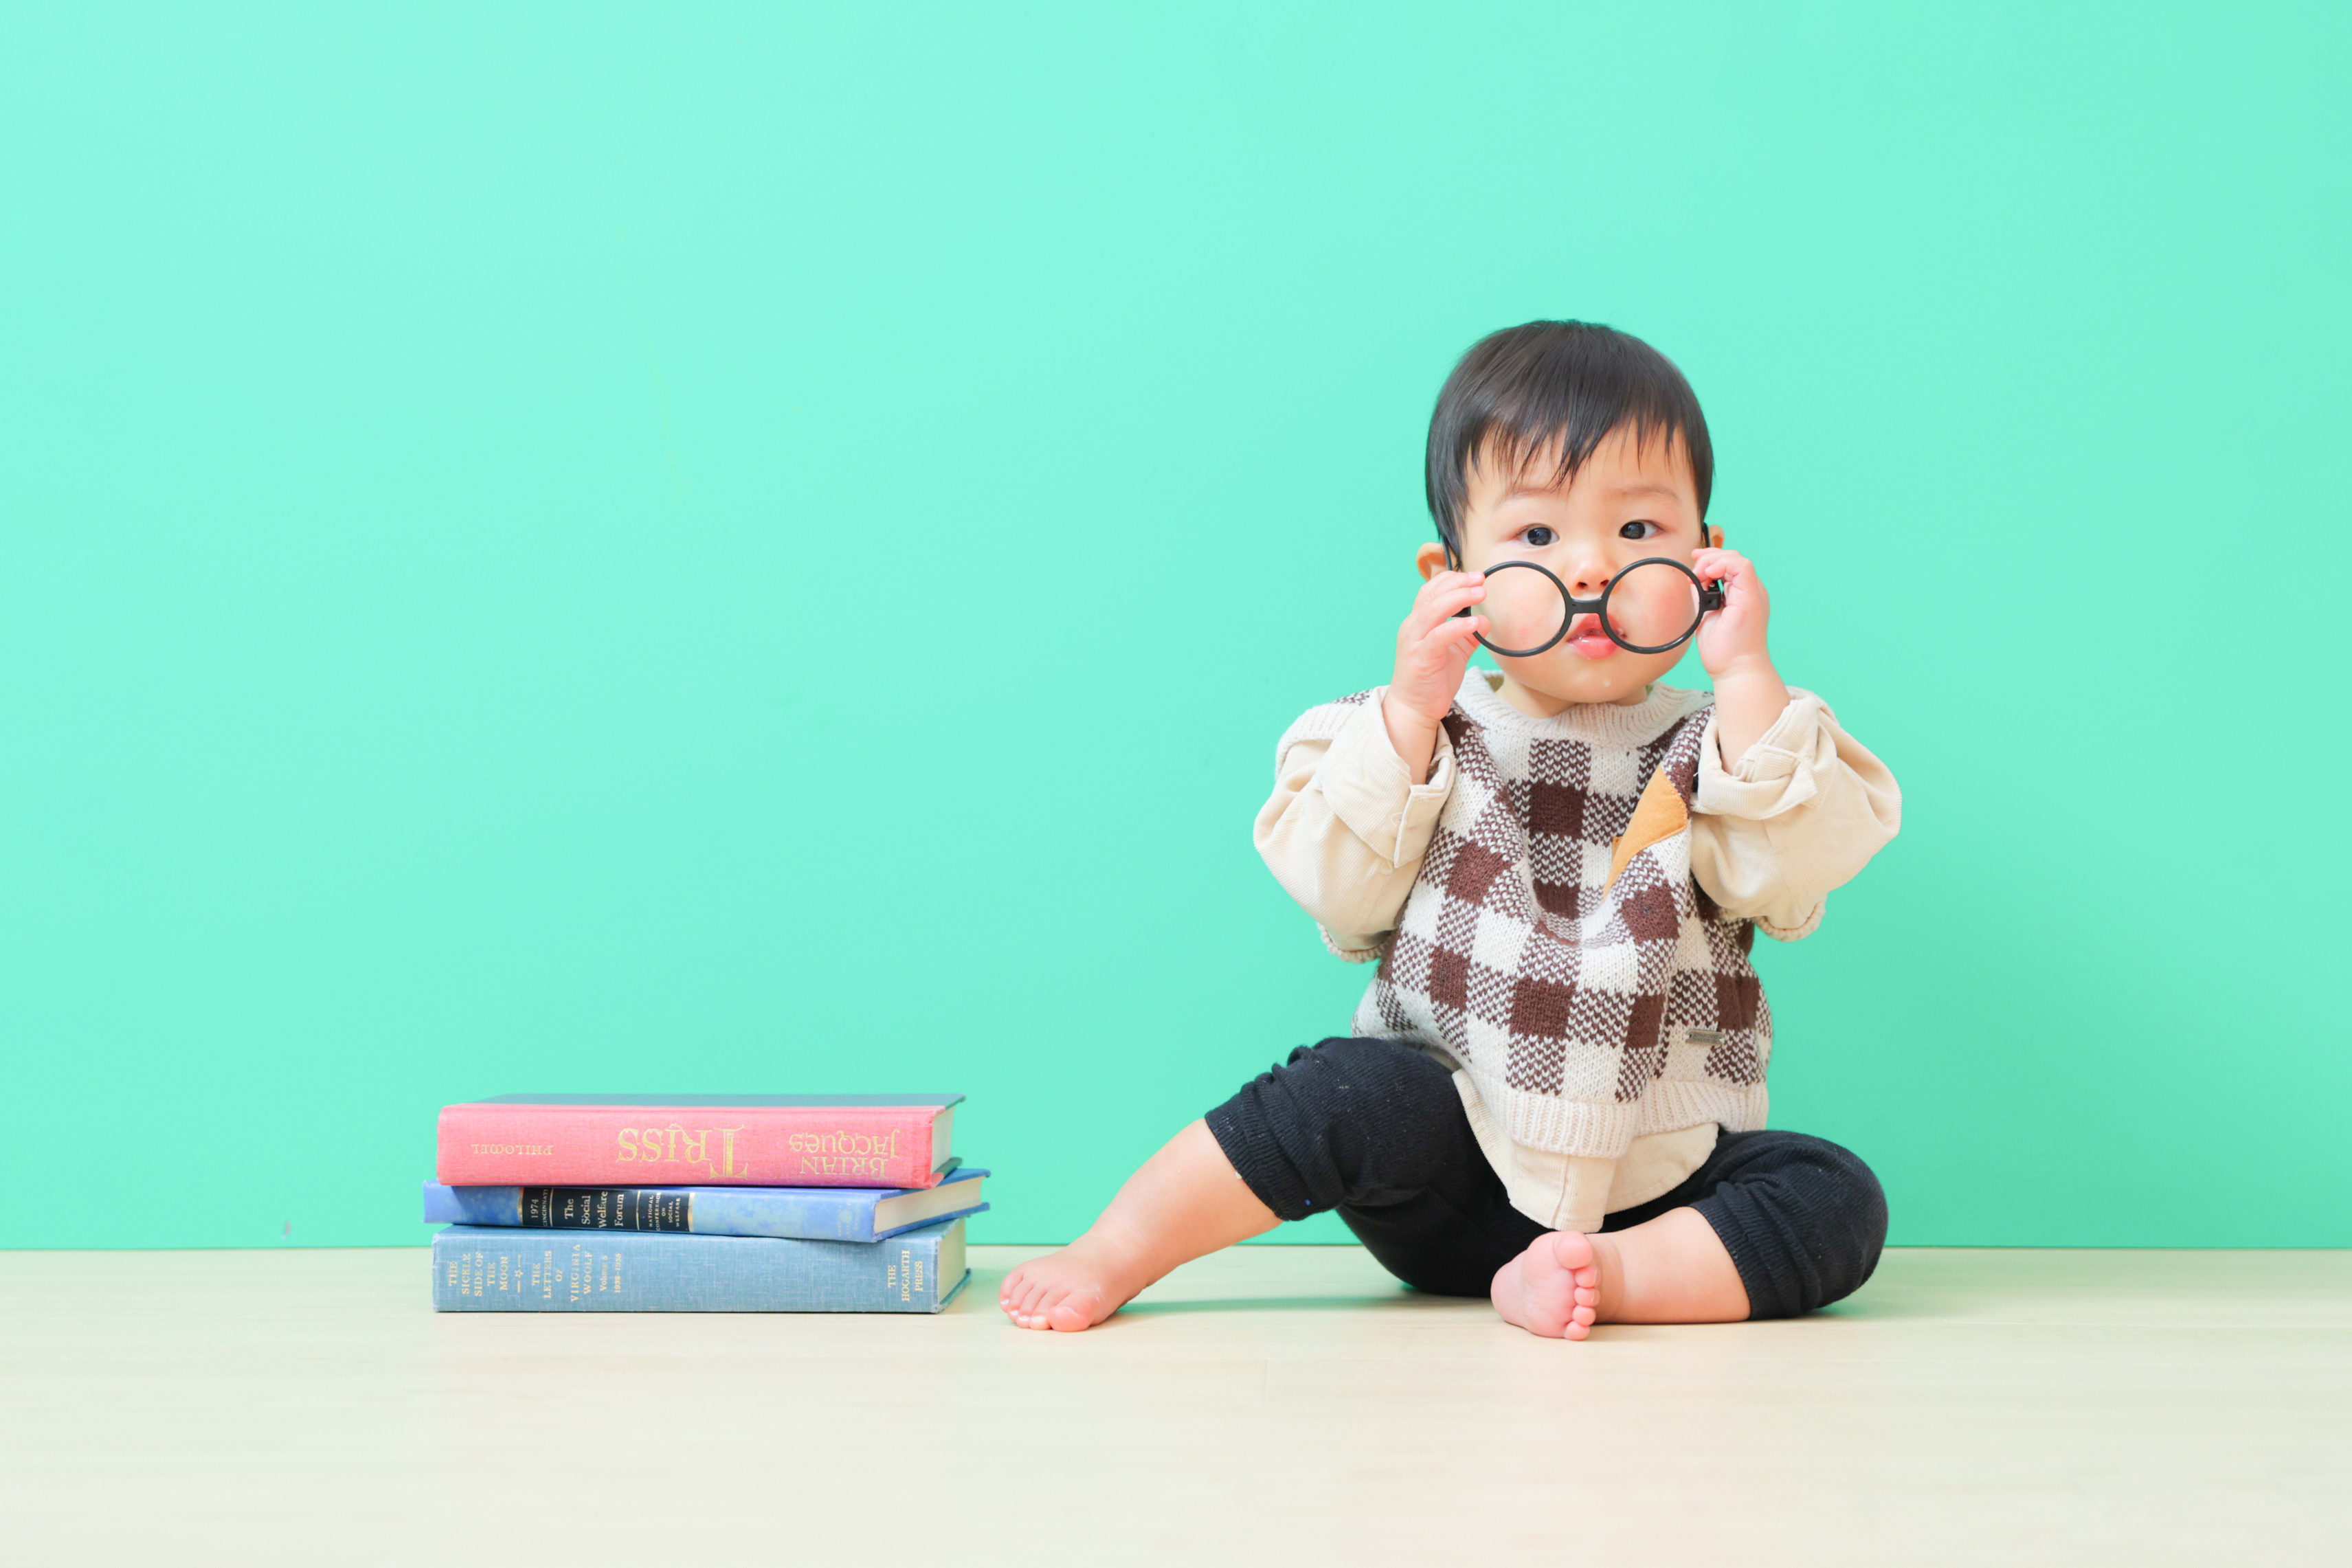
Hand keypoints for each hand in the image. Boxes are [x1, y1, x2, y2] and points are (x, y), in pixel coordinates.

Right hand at [1382, 569, 1485, 783]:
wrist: (1414, 708)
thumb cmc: (1432, 679)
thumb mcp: (1454, 652)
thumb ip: (1467, 634)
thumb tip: (1486, 619)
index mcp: (1418, 622)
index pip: (1430, 590)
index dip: (1451, 579)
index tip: (1474, 577)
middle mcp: (1412, 627)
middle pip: (1431, 594)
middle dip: (1458, 583)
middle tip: (1481, 579)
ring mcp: (1414, 641)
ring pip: (1432, 609)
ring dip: (1458, 598)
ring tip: (1480, 593)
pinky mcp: (1421, 657)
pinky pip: (1439, 636)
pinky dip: (1457, 626)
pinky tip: (1475, 623)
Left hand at [1690, 546, 1771, 678]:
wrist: (1735, 670)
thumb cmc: (1722, 650)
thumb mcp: (1706, 615)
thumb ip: (1702, 596)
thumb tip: (1693, 581)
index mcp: (1741, 595)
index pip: (1729, 565)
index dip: (1711, 558)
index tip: (1693, 563)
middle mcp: (1750, 592)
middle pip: (1733, 558)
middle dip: (1710, 557)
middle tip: (1694, 571)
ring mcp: (1753, 594)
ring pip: (1738, 559)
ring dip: (1714, 561)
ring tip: (1700, 575)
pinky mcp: (1751, 598)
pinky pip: (1743, 568)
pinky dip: (1724, 564)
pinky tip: (1710, 573)